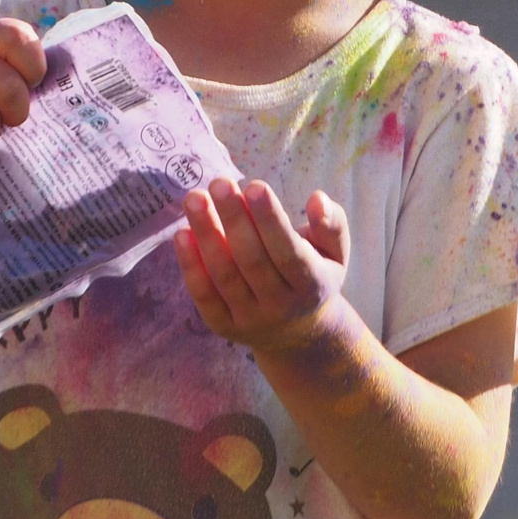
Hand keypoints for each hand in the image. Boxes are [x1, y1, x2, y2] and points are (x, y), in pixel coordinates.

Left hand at [173, 178, 349, 352]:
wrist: (299, 335)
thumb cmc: (315, 277)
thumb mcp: (335, 253)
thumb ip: (332, 224)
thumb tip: (317, 198)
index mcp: (311, 285)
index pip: (288, 252)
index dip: (270, 220)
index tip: (254, 185)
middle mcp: (280, 306)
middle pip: (252, 261)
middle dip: (234, 218)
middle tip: (219, 182)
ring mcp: (250, 319)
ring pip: (225, 276)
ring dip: (206, 235)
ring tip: (194, 198)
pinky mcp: (223, 326)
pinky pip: (203, 295)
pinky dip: (190, 265)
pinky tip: (181, 233)